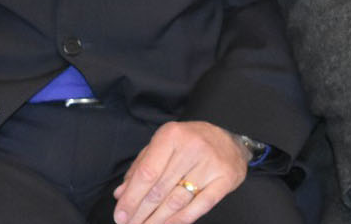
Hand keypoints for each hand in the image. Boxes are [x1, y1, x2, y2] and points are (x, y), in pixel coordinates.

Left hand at [110, 120, 247, 223]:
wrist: (230, 139)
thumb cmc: (191, 142)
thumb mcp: (163, 145)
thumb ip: (141, 167)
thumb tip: (121, 193)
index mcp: (171, 135)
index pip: (147, 173)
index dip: (131, 197)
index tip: (120, 215)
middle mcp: (192, 148)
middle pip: (160, 189)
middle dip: (141, 212)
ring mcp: (210, 164)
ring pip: (177, 200)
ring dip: (157, 220)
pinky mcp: (225, 179)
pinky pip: (200, 206)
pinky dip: (181, 220)